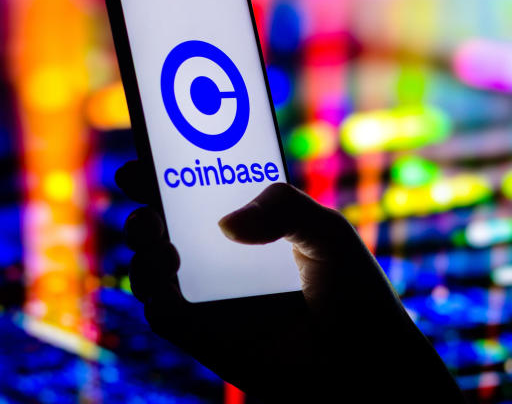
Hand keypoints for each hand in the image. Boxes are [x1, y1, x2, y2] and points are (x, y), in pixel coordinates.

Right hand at [116, 160, 462, 402]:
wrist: (371, 365)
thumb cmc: (357, 297)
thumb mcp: (326, 232)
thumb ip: (284, 207)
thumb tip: (225, 224)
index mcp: (252, 227)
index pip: (200, 192)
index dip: (170, 169)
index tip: (150, 147)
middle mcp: (223, 260)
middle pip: (165, 226)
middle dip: (144, 200)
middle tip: (140, 181)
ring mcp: (211, 298)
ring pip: (152, 268)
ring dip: (140, 243)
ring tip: (152, 227)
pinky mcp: (206, 338)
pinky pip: (163, 314)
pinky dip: (152, 291)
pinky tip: (165, 271)